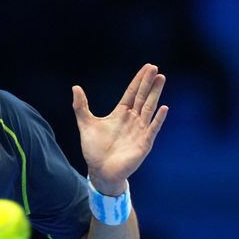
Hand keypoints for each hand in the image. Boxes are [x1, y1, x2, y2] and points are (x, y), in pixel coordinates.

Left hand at [72, 63, 168, 194]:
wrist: (100, 171)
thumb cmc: (94, 149)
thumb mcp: (85, 124)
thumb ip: (81, 107)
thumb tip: (75, 87)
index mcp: (121, 113)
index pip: (132, 93)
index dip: (138, 80)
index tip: (147, 67)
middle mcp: (133, 119)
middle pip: (142, 97)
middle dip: (148, 82)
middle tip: (155, 68)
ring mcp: (140, 130)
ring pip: (149, 108)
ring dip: (155, 94)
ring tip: (161, 79)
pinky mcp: (144, 143)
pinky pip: (152, 128)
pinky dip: (158, 119)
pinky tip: (163, 107)